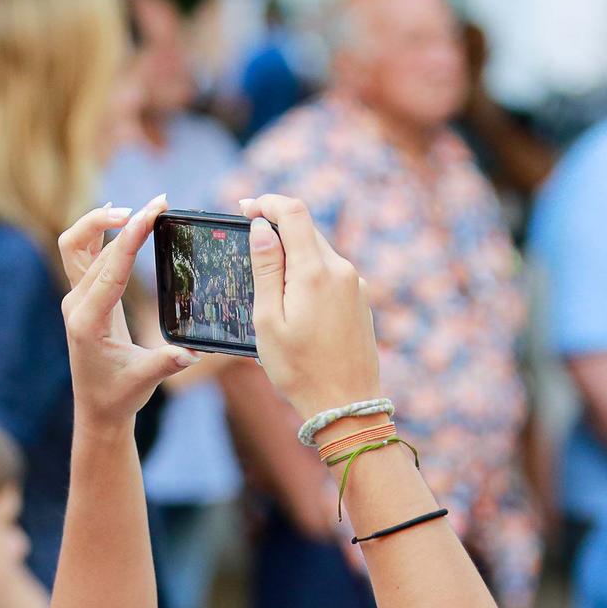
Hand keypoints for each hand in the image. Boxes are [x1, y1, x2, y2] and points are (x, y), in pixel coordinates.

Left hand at [59, 195, 194, 428]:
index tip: (150, 214)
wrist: (96, 410)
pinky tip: (118, 217)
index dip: (130, 239)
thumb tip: (194, 352)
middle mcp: (76, 305)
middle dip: (116, 220)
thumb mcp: (145, 380)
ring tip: (140, 208)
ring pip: (78, 245)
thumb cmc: (118, 396)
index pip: (109, 269)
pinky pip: (83, 255)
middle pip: (84, 246)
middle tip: (154, 204)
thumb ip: (168, 363)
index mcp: (88, 322)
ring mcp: (76, 299)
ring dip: (103, 221)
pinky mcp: (82, 297)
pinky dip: (99, 233)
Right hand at [239, 194, 380, 420]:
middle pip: (307, 229)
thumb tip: (261, 228)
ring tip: (269, 282)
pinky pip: (331, 273)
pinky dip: (309, 273)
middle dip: (277, 229)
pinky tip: (294, 302)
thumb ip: (266, 269)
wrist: (346, 405)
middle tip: (248, 243)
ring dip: (293, 254)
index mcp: (315, 272)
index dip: (267, 202)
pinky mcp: (361, 299)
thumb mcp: (269, 320)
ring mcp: (356, 285)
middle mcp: (341, 271)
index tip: (245, 208)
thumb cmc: (300, 370)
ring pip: (320, 251)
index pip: (294, 212)